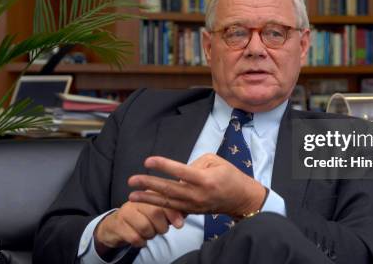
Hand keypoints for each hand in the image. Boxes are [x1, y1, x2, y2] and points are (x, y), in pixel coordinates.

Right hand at [93, 197, 183, 256]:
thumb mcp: (157, 211)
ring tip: (148, 233)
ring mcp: (126, 211)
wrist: (115, 226)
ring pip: (145, 227)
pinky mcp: (118, 224)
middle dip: (161, 226)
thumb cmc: (142, 218)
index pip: (163, 201)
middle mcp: (136, 200)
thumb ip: (172, 210)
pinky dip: (141, 242)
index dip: (173, 213)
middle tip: (160, 229)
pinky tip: (141, 240)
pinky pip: (134, 237)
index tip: (180, 224)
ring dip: (150, 235)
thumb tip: (188, 210)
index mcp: (148, 194)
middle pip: (155, 213)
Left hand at [127, 154, 265, 218]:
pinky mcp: (192, 211)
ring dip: (148, 199)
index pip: (180, 171)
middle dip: (149, 184)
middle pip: (169, 189)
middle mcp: (197, 194)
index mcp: (205, 179)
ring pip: (167, 202)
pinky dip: (158, 206)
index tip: (148, 161)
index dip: (163, 165)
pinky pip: (172, 209)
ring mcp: (194, 205)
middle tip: (132, 180)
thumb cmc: (229, 175)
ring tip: (131, 196)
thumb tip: (177, 172)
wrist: (241, 199)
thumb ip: (195, 163)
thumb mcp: (216, 161)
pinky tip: (145, 202)